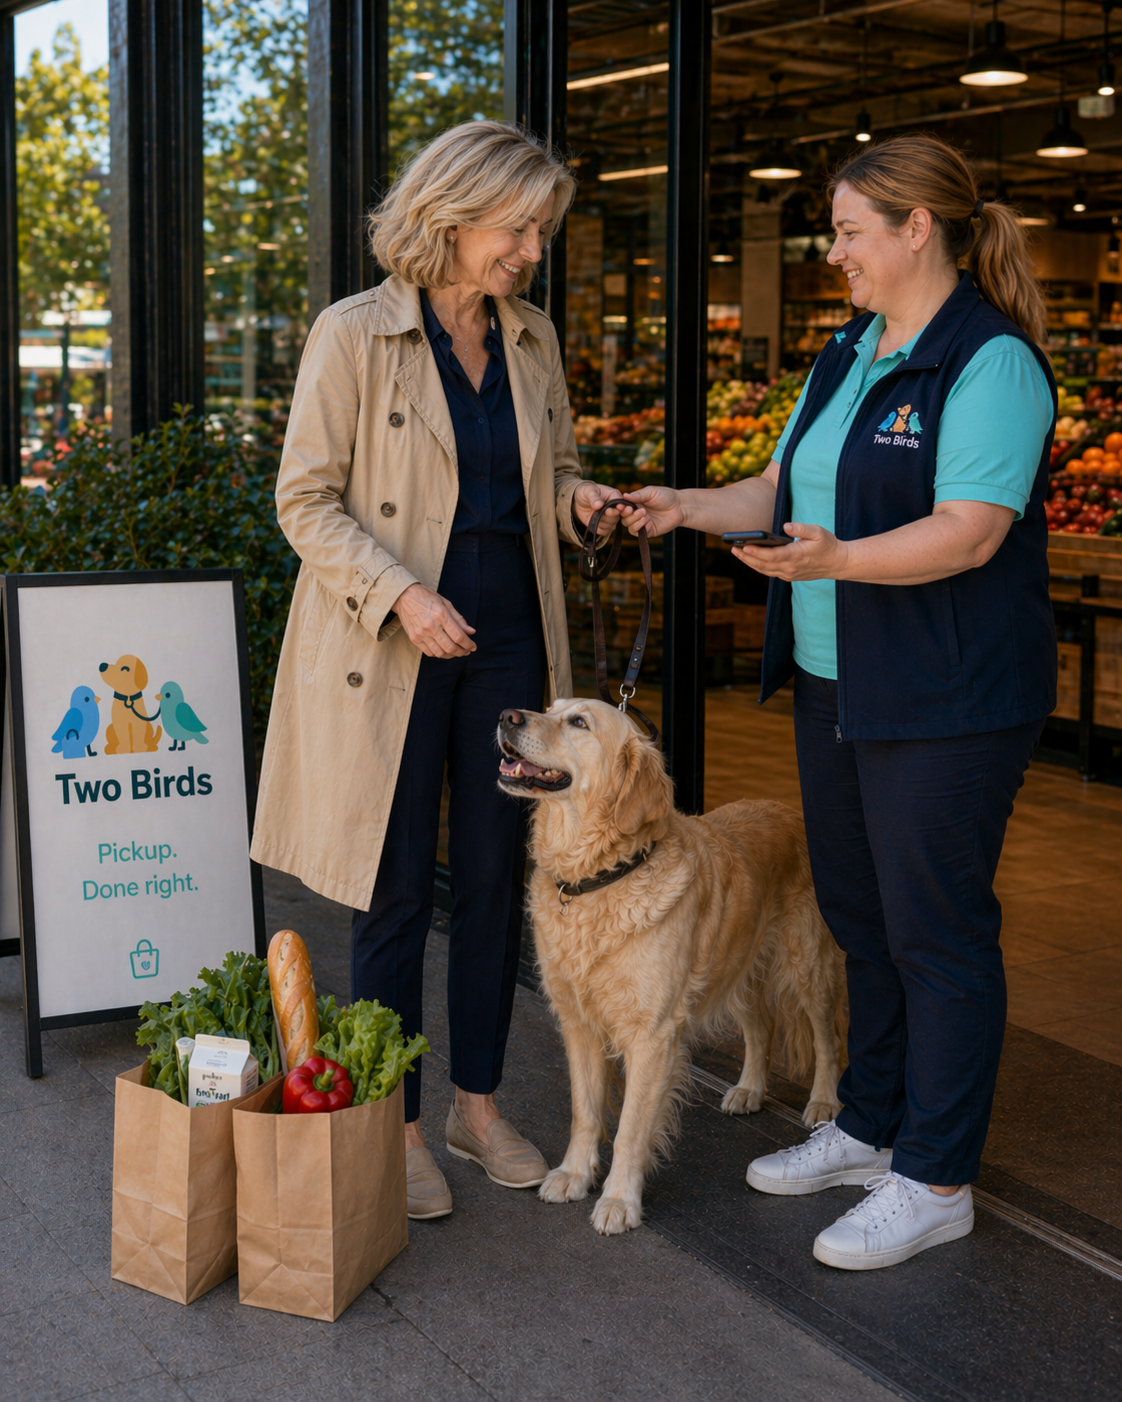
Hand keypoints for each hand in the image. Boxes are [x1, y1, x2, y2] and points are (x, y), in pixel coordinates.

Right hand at [393, 583, 476, 657]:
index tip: (473, 647)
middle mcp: (431, 626)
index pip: (458, 636)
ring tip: (456, 651)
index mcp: (441, 615)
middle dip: (462, 652)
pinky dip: (439, 654)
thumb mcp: (446, 603)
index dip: (468, 644)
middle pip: (450, 647)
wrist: (404, 597)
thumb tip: (471, 632)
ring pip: (440, 653)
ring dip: (451, 655)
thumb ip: (459, 619)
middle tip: (466, 651)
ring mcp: (421, 633)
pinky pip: (429, 652)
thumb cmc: (426, 598)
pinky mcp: (414, 638)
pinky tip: (444, 650)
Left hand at [573, 480, 631, 534]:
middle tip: (605, 511)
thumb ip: (594, 497)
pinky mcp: (606, 526)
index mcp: (614, 495)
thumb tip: (599, 505)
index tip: (616, 508)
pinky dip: (597, 528)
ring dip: (601, 521)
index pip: (621, 503)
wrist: (579, 502)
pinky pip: (604, 531)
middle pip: (617, 515)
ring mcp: (612, 518)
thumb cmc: (586, 492)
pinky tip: (592, 521)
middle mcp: (616, 508)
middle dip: (610, 515)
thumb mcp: (588, 490)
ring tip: (594, 514)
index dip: (620, 507)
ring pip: (611, 525)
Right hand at [618, 485, 683, 537]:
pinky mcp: (649, 531)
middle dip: (628, 515)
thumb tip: (624, 495)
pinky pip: (639, 533)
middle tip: (636, 510)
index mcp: (635, 504)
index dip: (621, 508)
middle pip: (624, 519)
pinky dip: (641, 528)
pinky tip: (647, 522)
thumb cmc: (665, 496)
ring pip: (630, 527)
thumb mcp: (651, 492)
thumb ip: (638, 495)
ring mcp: (642, 523)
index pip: (622, 508)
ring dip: (634, 521)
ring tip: (644, 515)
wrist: (680, 506)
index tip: (622, 506)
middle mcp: (636, 514)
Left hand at [731, 522, 850, 580]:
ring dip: (749, 563)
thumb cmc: (828, 545)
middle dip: (746, 557)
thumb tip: (785, 526)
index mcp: (796, 556)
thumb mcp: (818, 532)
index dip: (756, 552)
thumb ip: (802, 528)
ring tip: (737, 552)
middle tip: (733, 548)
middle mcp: (790, 568)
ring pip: (764, 570)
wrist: (837, 563)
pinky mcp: (788, 576)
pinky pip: (769, 572)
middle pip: (763, 565)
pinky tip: (749, 558)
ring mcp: (788, 574)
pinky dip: (757, 566)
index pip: (771, 556)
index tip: (744, 546)